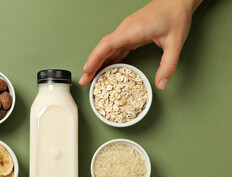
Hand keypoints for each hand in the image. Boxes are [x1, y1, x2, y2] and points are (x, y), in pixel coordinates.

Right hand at [79, 0, 201, 89]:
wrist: (177, 1)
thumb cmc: (175, 17)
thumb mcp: (176, 43)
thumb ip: (168, 65)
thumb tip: (161, 84)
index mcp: (133, 30)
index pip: (108, 44)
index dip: (95, 57)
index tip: (87, 70)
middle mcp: (126, 30)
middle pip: (103, 48)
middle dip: (91, 65)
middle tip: (84, 81)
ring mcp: (126, 32)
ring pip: (106, 48)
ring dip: (97, 63)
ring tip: (90, 78)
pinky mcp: (129, 35)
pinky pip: (114, 48)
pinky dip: (107, 59)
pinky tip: (104, 69)